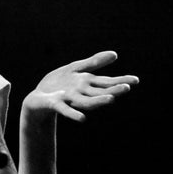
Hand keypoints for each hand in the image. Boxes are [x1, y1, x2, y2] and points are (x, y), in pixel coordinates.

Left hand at [22, 50, 138, 122]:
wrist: (36, 99)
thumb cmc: (57, 84)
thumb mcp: (75, 69)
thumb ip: (93, 63)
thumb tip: (115, 54)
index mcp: (87, 83)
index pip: (107, 82)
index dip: (121, 80)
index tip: (136, 80)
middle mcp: (81, 93)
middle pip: (100, 92)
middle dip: (113, 90)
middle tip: (127, 88)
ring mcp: (69, 99)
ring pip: (87, 101)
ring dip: (98, 101)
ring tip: (111, 100)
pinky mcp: (55, 104)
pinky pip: (65, 110)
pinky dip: (73, 114)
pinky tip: (82, 119)